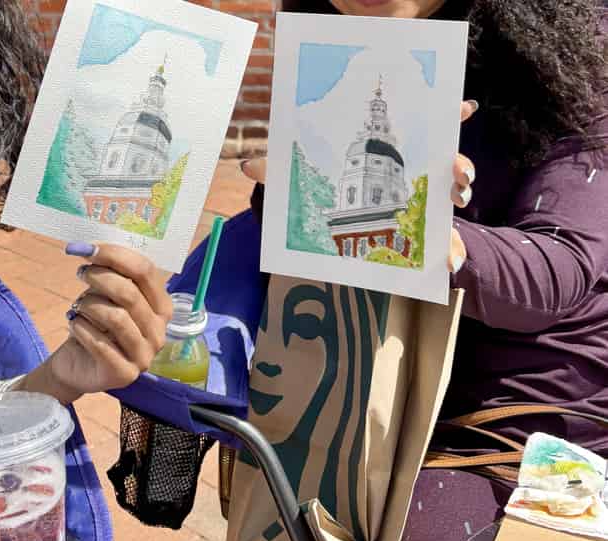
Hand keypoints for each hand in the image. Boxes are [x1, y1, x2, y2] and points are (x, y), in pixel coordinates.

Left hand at [20, 242, 172, 403]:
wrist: (78, 364)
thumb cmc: (96, 324)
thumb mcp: (106, 295)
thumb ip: (109, 273)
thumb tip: (91, 248)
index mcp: (162, 307)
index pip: (145, 271)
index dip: (115, 255)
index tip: (88, 248)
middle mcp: (159, 332)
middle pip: (130, 293)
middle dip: (100, 277)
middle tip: (81, 272)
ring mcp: (145, 356)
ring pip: (116, 317)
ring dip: (89, 305)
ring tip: (77, 306)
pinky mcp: (125, 374)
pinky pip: (100, 343)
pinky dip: (81, 328)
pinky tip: (74, 324)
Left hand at [240, 100, 479, 273]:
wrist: (333, 237)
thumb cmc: (319, 198)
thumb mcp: (298, 184)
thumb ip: (279, 171)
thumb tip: (247, 165)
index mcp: (387, 151)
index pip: (422, 125)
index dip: (448, 113)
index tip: (466, 106)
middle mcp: (412, 171)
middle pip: (449, 157)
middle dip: (460, 161)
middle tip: (457, 172)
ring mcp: (421, 202)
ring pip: (451, 194)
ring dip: (459, 196)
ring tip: (457, 201)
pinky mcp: (422, 236)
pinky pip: (445, 242)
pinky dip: (451, 251)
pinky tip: (451, 262)